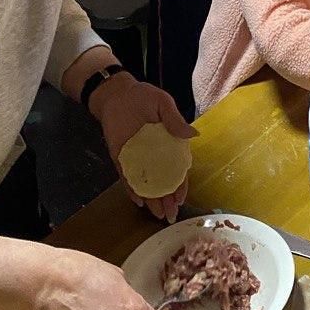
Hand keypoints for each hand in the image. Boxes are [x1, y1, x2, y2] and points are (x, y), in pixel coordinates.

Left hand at [91, 72, 196, 222]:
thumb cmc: (143, 97)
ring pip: (146, 183)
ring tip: (158, 215)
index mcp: (168, 143)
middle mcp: (154, 155)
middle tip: (170, 215)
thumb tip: (193, 136)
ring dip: (152, 199)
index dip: (180, 184)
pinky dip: (132, 189)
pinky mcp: (120, 159)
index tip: (182, 198)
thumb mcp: (163, 104)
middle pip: (162, 181)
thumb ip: (175, 120)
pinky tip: (138, 201)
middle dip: (167, 199)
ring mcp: (136, 159)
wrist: (116, 94)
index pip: (177, 169)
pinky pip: (126, 177)